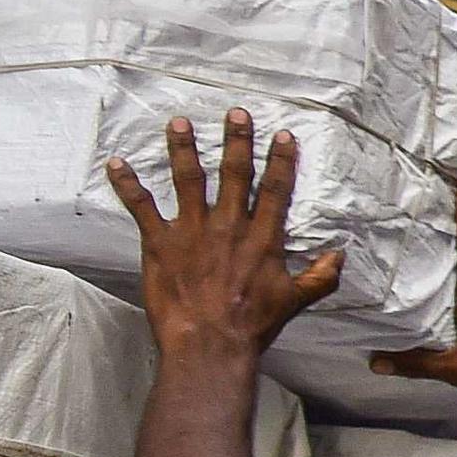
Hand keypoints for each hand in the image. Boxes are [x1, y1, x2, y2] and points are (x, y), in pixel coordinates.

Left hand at [106, 112, 343, 374]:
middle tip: (235, 112)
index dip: (280, 160)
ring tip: (178, 122)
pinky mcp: (160, 243)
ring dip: (183, 148)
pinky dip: (127, 184)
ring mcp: (192, 232)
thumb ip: (320, 276)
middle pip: (234, 174)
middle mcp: (229, 226)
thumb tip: (341, 255)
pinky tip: (115, 163)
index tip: (282, 135)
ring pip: (188, 180)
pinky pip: (141, 208)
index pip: (275, 190)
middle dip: (236, 141)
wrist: (210, 344)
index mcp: (263, 238)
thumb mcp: (295, 301)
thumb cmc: (253, 325)